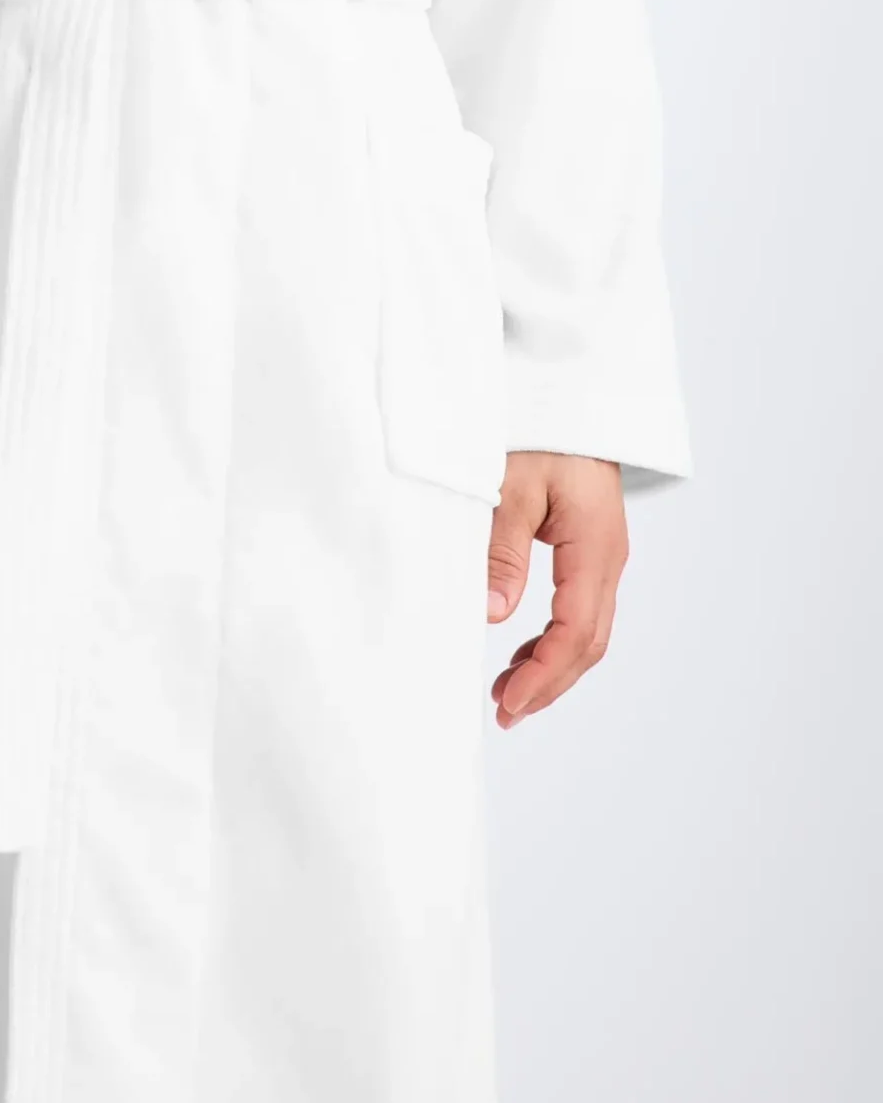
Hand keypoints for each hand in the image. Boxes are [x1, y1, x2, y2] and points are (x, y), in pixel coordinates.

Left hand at [485, 450, 627, 728]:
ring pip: (586, 629)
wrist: (567, 390)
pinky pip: (578, 606)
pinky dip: (552, 637)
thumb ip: (503, 549)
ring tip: (507, 693)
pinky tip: (522, 651)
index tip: (511, 702)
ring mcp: (602, 553)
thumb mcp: (510, 483)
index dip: (545, 674)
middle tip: (506, 713)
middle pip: (588, 641)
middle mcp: (607, 556)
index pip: (576, 631)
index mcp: (595, 546)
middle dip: (549, 683)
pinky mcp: (588, 546)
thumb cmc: (538, 426)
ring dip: (551, 664)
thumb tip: (495, 615)